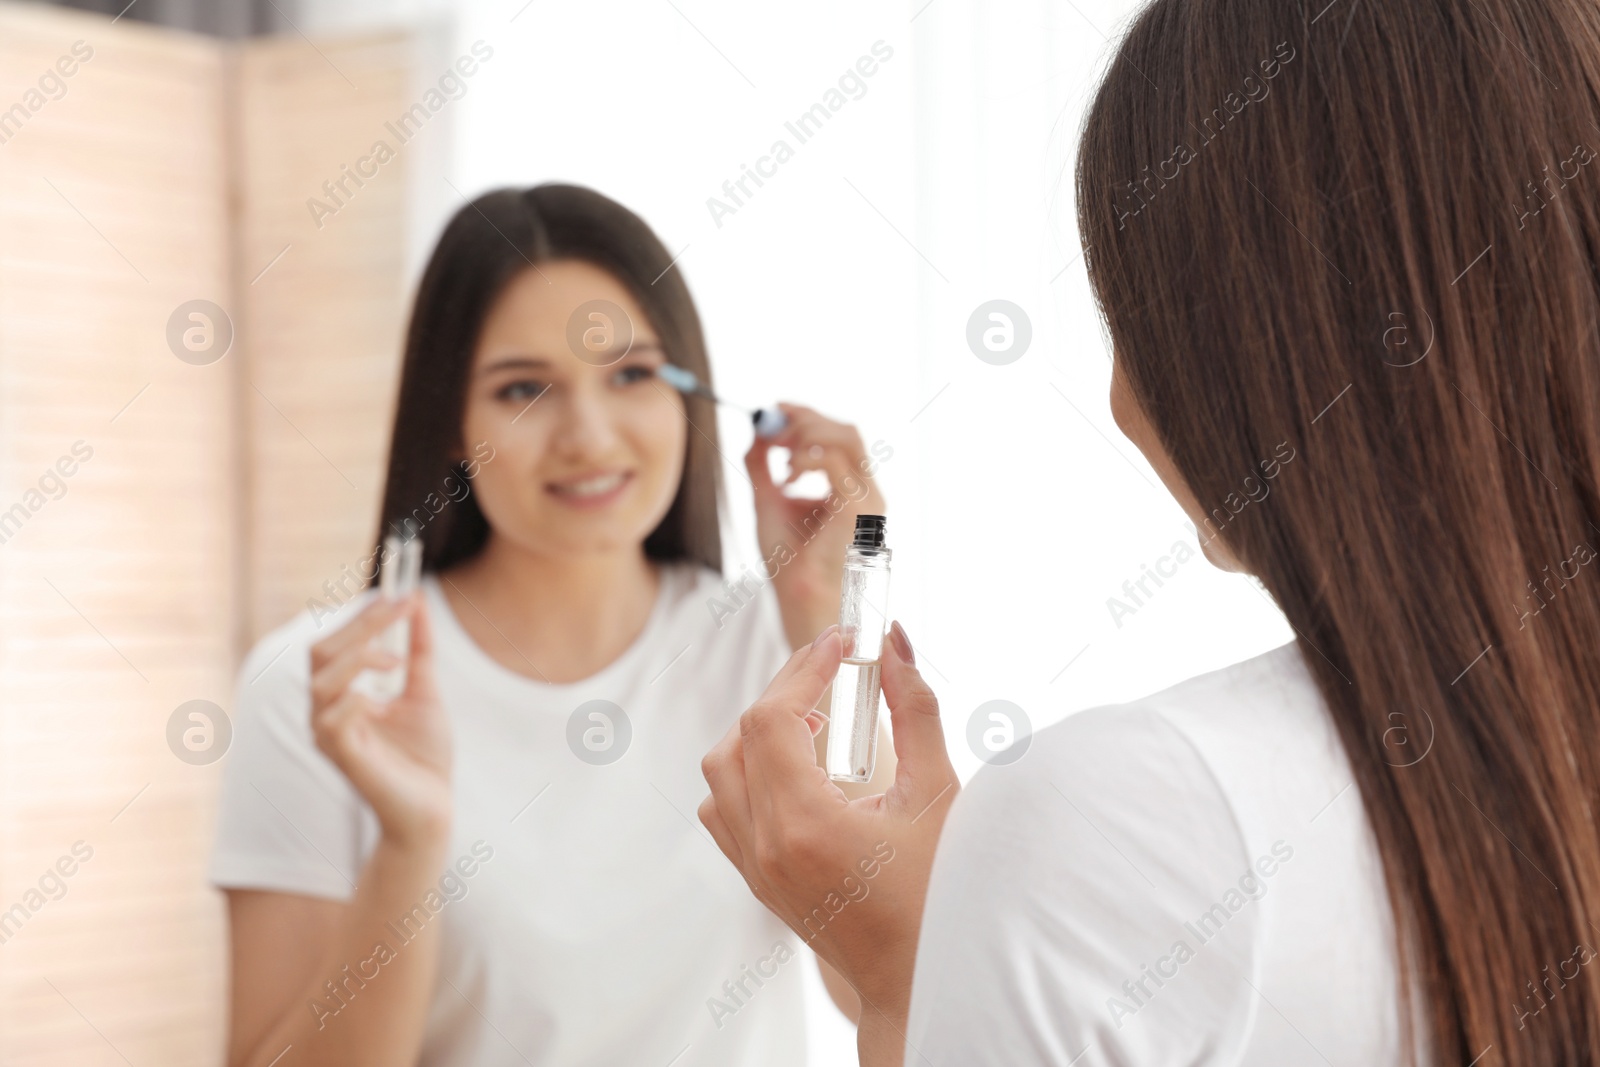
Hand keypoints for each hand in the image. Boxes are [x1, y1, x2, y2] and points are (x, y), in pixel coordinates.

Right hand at [309, 593, 452, 850]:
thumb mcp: (424, 691)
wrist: (433, 806)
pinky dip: (356, 697)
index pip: (334, 644)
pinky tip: (380, 697)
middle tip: (400, 608)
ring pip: (321, 680)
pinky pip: (332, 718)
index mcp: (340, 696)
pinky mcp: (341, 757)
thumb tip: (417, 601)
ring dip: (360, 657)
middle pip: (320, 653)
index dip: (364, 615)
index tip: (402, 593)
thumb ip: (418, 649)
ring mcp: (328, 736)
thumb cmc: (423, 756)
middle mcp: (326, 713)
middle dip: (360, 625)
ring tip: (396, 662)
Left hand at [698, 621, 956, 1044]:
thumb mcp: (938, 793)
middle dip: (784, 692)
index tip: (844, 644)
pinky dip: (748, 773)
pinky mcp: (757, 879)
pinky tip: (800, 767)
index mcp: (805, 826)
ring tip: (816, 723)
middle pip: (739, 738)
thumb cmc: (942, 893)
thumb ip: (915, 710)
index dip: (804, 669)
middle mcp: (766, 848)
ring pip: (720, 774)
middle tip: (832, 670)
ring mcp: (755, 868)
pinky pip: (723, 809)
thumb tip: (896, 643)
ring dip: (758, 734)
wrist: (921, 978)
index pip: (773, 719)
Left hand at [745, 404, 887, 648]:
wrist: (797, 595)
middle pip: (846, 431)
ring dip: (806, 433)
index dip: (808, 415)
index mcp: (850, 488)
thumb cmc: (788, 558)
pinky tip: (788, 474)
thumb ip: (762, 466)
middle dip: (806, 420)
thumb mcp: (768, 500)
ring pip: (846, 438)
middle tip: (773, 424)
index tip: (776, 408)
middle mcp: (865, 491)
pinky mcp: (857, 508)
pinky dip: (807, 457)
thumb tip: (756, 431)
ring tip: (779, 452)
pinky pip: (836, 463)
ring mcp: (866, 499)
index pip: (838, 437)